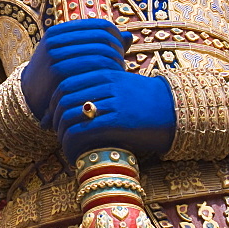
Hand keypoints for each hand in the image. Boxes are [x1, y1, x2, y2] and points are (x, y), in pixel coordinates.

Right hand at [19, 17, 128, 120]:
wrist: (31, 95)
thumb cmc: (58, 74)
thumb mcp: (72, 54)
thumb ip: (99, 45)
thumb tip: (129, 36)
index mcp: (61, 30)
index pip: (101, 25)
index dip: (116, 37)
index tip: (121, 51)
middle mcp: (57, 39)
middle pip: (103, 38)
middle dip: (117, 51)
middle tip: (121, 64)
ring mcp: (56, 54)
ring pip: (99, 52)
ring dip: (114, 63)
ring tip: (117, 73)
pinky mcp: (58, 71)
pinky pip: (92, 67)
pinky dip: (106, 73)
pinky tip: (109, 81)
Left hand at [48, 68, 175, 162]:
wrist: (176, 109)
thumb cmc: (145, 101)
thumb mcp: (120, 86)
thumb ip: (96, 89)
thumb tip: (68, 106)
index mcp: (104, 72)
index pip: (65, 83)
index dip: (53, 101)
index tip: (51, 118)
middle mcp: (106, 83)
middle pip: (64, 98)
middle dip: (55, 118)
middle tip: (54, 133)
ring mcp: (113, 100)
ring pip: (71, 115)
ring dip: (62, 134)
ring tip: (65, 146)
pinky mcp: (120, 120)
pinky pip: (85, 131)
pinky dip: (73, 145)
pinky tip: (75, 156)